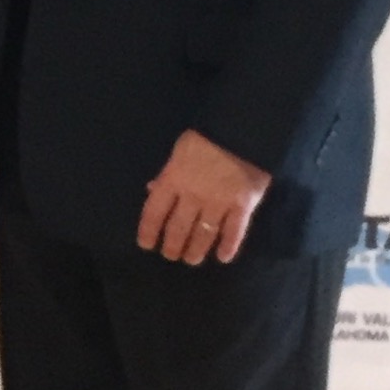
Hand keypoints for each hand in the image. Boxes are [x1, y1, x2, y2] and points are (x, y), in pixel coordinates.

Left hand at [138, 130, 270, 264]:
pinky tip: (223, 257)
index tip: (146, 244)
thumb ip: (167, 174)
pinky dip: (228, 247)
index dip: (148, 231)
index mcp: (173, 179)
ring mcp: (218, 202)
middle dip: (172, 246)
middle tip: (172, 255)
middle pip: (178, 228)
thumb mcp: (179, 152)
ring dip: (196, 250)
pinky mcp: (243, 206)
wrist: (243, 130)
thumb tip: (152, 190)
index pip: (154, 212)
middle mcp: (193, 195)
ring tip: (192, 259)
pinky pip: (234, 232)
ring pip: (203, 235)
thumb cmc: (206, 139)